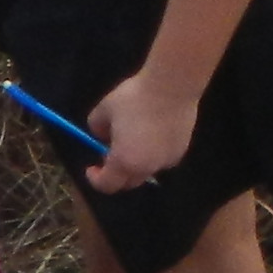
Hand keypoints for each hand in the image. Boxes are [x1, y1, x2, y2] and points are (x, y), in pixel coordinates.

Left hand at [81, 71, 195, 193]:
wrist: (172, 87)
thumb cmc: (134, 99)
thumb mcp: (104, 110)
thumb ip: (97, 128)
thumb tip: (101, 136)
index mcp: (124, 161)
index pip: (107, 184)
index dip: (96, 179)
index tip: (91, 168)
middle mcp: (147, 168)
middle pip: (128, 182)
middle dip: (116, 173)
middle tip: (109, 154)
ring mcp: (167, 161)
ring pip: (146, 171)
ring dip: (135, 164)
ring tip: (132, 140)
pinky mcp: (181, 151)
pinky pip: (161, 160)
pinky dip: (152, 155)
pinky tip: (152, 135)